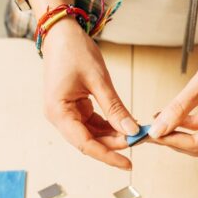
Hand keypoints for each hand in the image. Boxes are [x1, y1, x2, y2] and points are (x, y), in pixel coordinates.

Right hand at [42, 18, 138, 169]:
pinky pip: (92, 123)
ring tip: (135, 134)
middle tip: (139, 142)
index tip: (128, 164)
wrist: (61, 33)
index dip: (108, 155)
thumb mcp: (98, 80)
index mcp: (58, 112)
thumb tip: (132, 131)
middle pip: (88, 141)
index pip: (85, 144)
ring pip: (91, 134)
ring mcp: (66, 113)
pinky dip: (108, 126)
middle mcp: (59, 117)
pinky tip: (125, 125)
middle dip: (114, 144)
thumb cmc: (74, 51)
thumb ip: (114, 108)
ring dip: (113, 136)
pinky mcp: (73, 108)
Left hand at [148, 30, 197, 156]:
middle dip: (172, 139)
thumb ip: (178, 108)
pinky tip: (164, 116)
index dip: (173, 140)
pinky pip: (197, 123)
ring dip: (175, 131)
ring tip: (153, 126)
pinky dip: (181, 121)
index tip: (152, 136)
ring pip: (195, 136)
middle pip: (197, 145)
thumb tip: (158, 129)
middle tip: (148, 134)